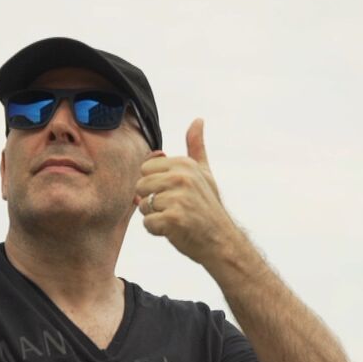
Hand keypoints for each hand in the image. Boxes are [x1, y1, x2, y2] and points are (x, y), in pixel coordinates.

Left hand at [135, 119, 244, 266]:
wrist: (222, 241)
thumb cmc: (209, 208)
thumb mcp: (205, 173)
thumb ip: (197, 147)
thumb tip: (198, 120)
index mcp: (185, 164)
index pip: (145, 169)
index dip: (155, 185)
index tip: (174, 193)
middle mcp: (182, 177)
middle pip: (140, 187)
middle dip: (151, 201)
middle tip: (174, 209)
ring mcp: (178, 198)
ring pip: (143, 206)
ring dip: (155, 217)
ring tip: (175, 219)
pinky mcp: (174, 218)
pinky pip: (147, 224)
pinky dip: (157, 231)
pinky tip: (174, 231)